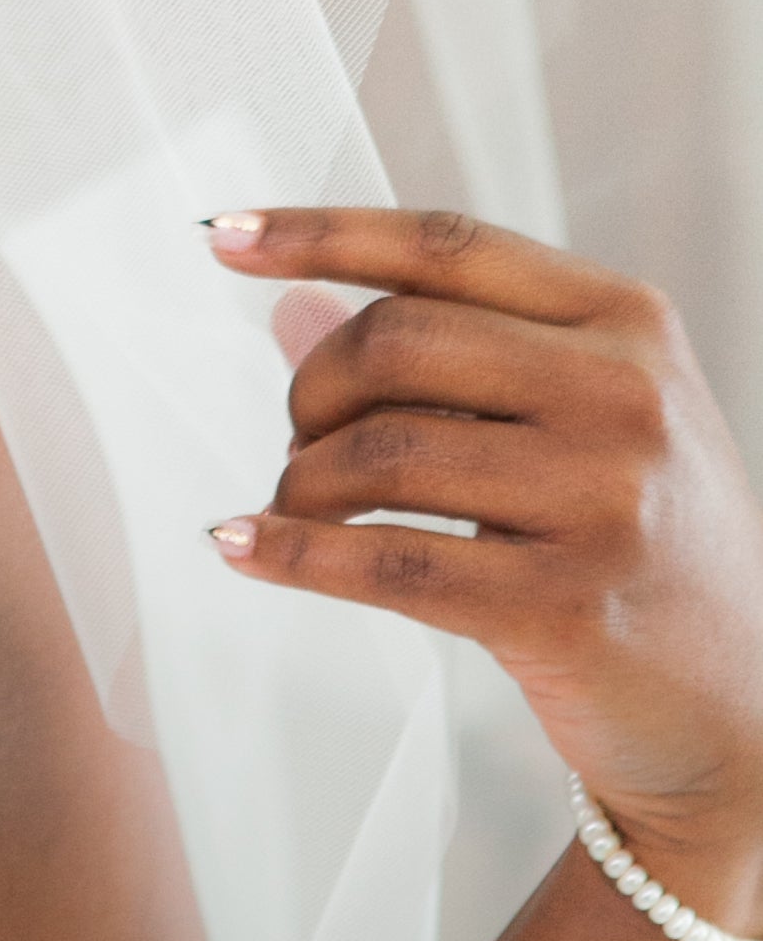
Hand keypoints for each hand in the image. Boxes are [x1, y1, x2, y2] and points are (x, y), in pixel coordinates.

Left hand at [205, 207, 762, 923]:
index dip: (321, 232)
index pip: (446, 247)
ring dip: (299, 481)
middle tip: (298, 439)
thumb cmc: (643, 548)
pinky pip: (387, 562)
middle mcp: (627, 395)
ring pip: (380, 452)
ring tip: (294, 505)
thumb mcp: (579, 421)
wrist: (742, 708)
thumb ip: (451, 353)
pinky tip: (245, 546)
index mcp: (629, 321)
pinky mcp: (566, 605)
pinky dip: (293, 552)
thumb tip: (293, 306)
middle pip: (396, 339)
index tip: (229, 235)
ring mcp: (604, 500)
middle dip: (311, 389)